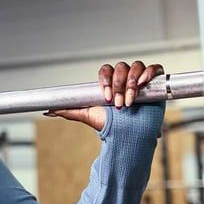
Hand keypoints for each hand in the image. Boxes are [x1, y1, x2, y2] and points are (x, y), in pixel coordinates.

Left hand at [44, 60, 164, 130]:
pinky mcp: (154, 84)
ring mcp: (139, 80)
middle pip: (121, 67)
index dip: (106, 80)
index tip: (106, 97)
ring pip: (135, 67)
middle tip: (118, 104)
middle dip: (118, 85)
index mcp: (109, 83)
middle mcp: (124, 78)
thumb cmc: (110, 125)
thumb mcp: (87, 116)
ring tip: (129, 101)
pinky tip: (143, 84)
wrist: (128, 136)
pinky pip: (155, 68)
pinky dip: (148, 72)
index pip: (106, 70)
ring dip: (131, 83)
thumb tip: (48, 110)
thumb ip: (69, 110)